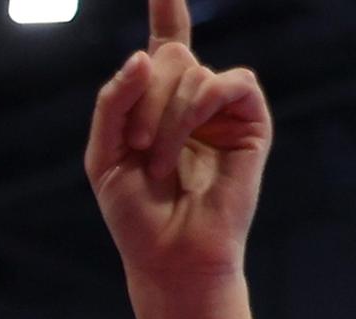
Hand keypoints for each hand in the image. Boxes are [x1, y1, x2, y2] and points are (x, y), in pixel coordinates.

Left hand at [83, 0, 270, 304]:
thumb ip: (114, 101)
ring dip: (164, 116)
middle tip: (138, 147)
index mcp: (158, 102)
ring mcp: (223, 108)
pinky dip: (196, 110)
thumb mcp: (104, 153)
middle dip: (143, 100)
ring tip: (158, 160)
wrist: (168, 256)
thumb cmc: (136, 213)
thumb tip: (145, 53)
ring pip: (191, 71)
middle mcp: (194, 98)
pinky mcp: (251, 121)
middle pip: (168, 57)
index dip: (168, 8)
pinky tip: (186, 142)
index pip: (167, 42)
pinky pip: (227, 83)